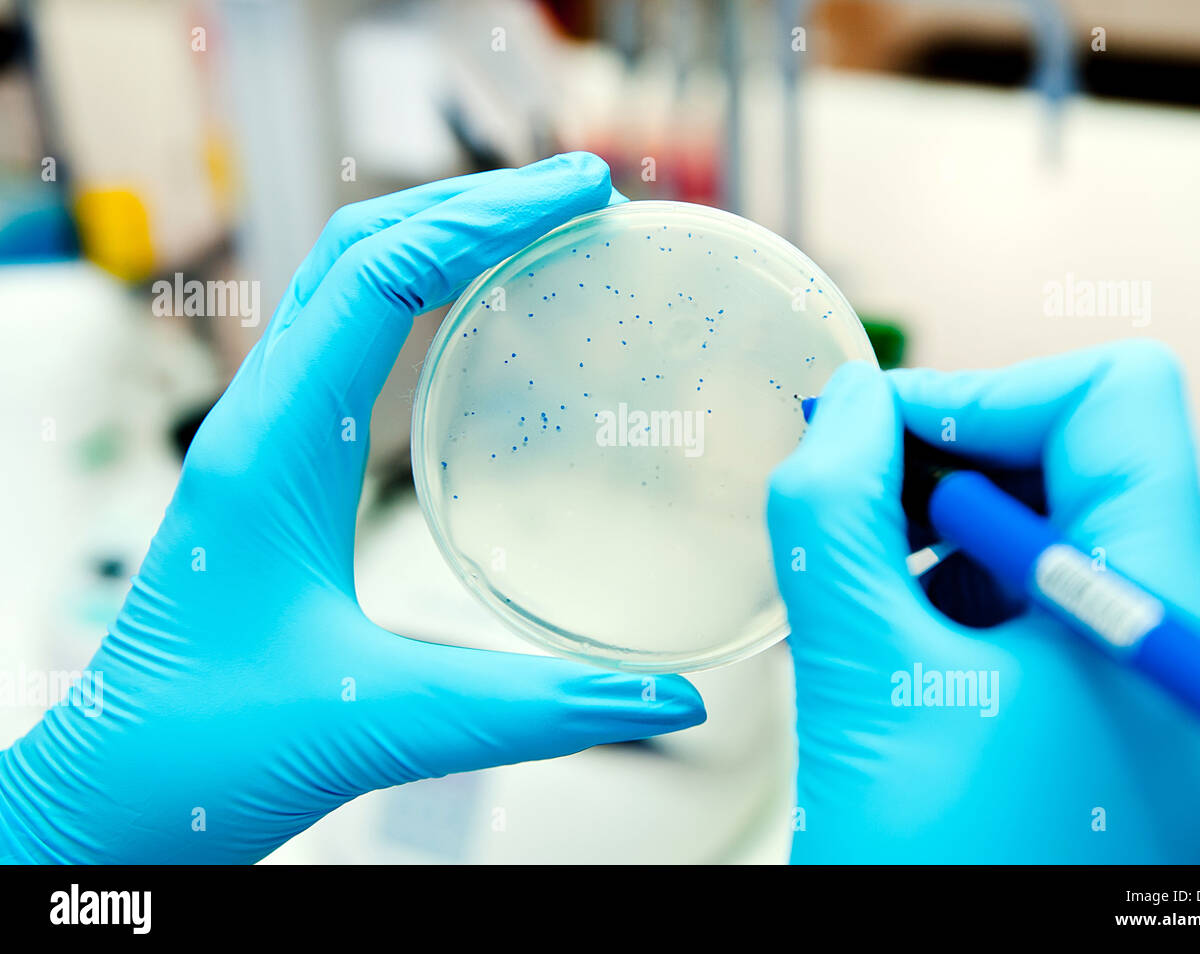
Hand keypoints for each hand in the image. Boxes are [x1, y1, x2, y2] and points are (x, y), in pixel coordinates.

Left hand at [0, 153, 703, 863]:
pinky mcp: (280, 467)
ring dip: (441, 239)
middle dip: (470, 202)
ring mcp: (265, 438)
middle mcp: (260, 421)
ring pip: (346, 287)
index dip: (482, 216)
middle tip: (579, 191)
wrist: (118, 790)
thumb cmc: (207, 752)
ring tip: (541, 229)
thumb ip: (537, 710)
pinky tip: (479, 324)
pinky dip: (419, 300)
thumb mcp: (385, 724)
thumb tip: (671, 702)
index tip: (578, 193)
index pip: (376, 276)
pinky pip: (347, 343)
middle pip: (358, 250)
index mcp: (273, 450)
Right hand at [768, 341, 1199, 862]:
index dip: (981, 395)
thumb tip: (846, 404)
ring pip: (1079, 526)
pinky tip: (905, 631)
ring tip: (870, 582)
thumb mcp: (862, 677)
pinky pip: (1070, 601)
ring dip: (959, 528)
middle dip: (957, 461)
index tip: (878, 439)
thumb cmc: (927, 883)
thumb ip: (837, 513)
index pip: (1114, 402)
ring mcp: (1186, 695)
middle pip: (1098, 458)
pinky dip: (977, 587)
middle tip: (852, 491)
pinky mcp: (1147, 724)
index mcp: (1186, 629)